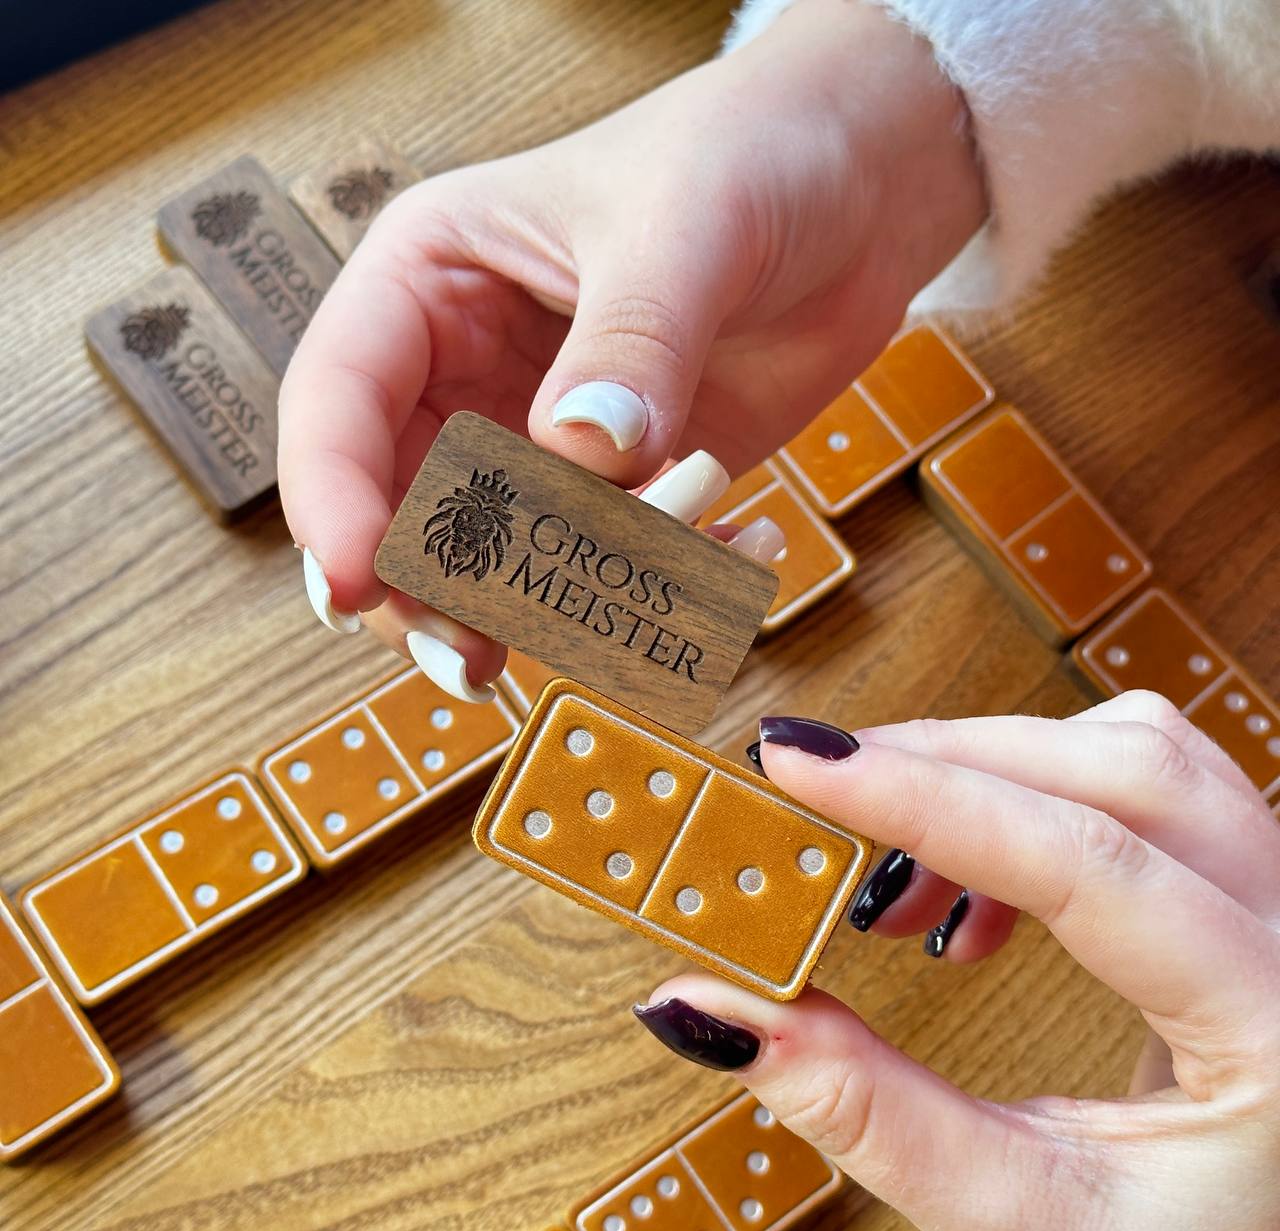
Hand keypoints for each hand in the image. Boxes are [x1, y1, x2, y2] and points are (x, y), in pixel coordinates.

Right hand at [278, 0, 984, 697]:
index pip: (338, 403)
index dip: (334, 502)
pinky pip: (608, 567)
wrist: (859, 191)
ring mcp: (542, 438)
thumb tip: (583, 454)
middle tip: (472, 661)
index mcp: (431, 281)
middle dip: (428, 593)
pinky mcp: (620, 487)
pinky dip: (664, 587)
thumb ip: (629, 343)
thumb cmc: (749, 156)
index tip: (358, 585)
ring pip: (499, 561)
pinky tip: (743, 546)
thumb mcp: (682, 228)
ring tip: (642, 605)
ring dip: (556, 605)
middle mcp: (466, 370)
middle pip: (398, 510)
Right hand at [635, 691, 1279, 1230]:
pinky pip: (1136, 791)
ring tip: (895, 881)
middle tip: (819, 790)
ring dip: (992, 778)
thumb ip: (859, 1108)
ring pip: (1136, 756)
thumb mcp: (1013, 1221)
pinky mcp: (1233, 900)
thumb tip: (711, 1006)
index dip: (927, 801)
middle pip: (1123, 768)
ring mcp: (1275, 910)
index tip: (804, 765)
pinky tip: (965, 908)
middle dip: (950, 764)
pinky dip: (1025, 808)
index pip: (1091, 864)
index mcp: (1272, 1032)